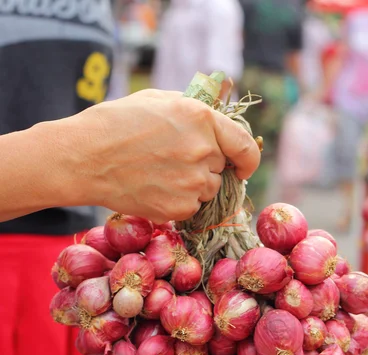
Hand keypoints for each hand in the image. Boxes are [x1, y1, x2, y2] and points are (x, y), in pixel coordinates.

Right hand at [64, 89, 259, 222]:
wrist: (85, 157)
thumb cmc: (117, 123)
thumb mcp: (160, 100)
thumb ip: (196, 111)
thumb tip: (219, 121)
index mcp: (202, 120)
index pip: (246, 146)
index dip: (248, 159)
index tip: (243, 166)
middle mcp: (203, 152)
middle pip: (222, 169)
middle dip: (206, 167)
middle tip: (173, 162)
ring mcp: (192, 183)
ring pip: (207, 191)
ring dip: (192, 186)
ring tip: (158, 174)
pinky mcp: (178, 208)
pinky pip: (190, 208)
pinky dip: (177, 202)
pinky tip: (153, 188)